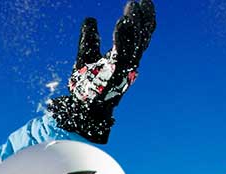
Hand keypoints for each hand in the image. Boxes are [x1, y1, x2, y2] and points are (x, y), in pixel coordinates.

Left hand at [47, 0, 155, 143]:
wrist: (81, 111)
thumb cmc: (85, 88)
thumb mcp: (85, 56)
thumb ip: (89, 37)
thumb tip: (90, 19)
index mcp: (124, 60)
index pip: (139, 37)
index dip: (144, 20)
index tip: (144, 3)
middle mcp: (128, 65)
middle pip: (142, 38)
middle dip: (144, 19)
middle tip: (144, 1)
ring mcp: (123, 70)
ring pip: (135, 43)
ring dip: (135, 23)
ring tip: (133, 5)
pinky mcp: (115, 75)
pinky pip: (122, 53)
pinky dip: (123, 36)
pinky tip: (122, 21)